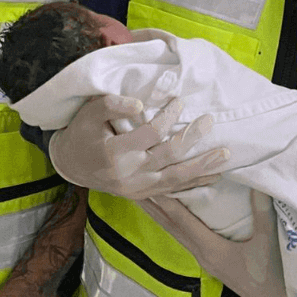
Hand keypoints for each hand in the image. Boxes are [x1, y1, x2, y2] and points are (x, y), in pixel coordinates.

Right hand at [48, 95, 226, 199]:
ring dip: (202, 167)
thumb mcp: (89, 113)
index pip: (150, 134)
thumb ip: (112, 104)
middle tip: (210, 121)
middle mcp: (128, 175)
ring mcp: (136, 188)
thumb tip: (140, 103)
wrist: (71, 165)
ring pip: (175, 179)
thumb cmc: (82, 132)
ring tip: (225, 156)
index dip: (168, 116)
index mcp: (114, 153)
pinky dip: (194, 183)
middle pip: (168, 157)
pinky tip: (213, 176)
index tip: (180, 101)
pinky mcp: (143, 195)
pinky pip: (173, 191)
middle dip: (192, 139)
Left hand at [142, 190, 289, 296]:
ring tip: (146, 196)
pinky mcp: (212, 261)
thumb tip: (256, 180)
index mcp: (211, 249)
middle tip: (134, 187)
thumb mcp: (269, 240)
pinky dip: (176, 222)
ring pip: (176, 233)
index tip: (149, 183)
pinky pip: (187, 237)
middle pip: (171, 227)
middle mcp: (203, 254)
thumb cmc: (273, 274)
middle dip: (153, 207)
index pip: (182, 221)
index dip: (165, 201)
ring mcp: (206, 259)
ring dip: (161, 214)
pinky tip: (173, 215)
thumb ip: (262, 211)